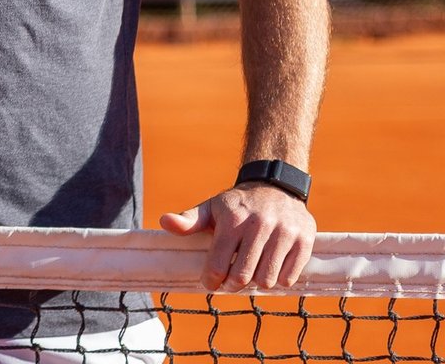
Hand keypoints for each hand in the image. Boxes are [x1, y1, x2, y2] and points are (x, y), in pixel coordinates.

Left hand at [160, 184, 316, 291]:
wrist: (276, 186)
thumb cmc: (238, 204)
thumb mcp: (211, 208)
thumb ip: (188, 220)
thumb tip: (165, 222)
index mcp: (233, 219)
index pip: (218, 262)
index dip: (211, 279)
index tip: (209, 283)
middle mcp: (259, 225)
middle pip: (242, 275)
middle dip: (232, 284)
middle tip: (230, 282)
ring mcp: (284, 233)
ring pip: (267, 279)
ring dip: (256, 283)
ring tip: (251, 272)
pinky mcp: (304, 241)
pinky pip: (289, 277)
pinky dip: (279, 280)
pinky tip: (271, 268)